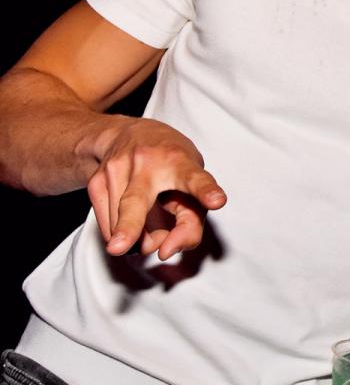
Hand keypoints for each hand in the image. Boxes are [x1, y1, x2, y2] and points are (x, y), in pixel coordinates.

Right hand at [77, 116, 225, 258]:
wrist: (127, 134)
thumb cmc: (172, 165)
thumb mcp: (192, 185)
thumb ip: (191, 221)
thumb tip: (165, 251)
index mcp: (180, 161)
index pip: (195, 179)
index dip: (206, 191)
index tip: (217, 201)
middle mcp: (147, 163)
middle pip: (136, 201)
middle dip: (130, 226)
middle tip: (119, 248)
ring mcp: (117, 171)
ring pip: (120, 222)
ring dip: (137, 238)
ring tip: (150, 227)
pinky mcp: (96, 183)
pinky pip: (106, 226)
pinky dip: (121, 233)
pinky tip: (130, 219)